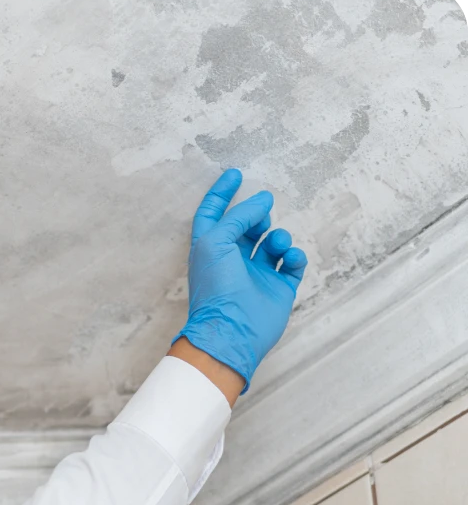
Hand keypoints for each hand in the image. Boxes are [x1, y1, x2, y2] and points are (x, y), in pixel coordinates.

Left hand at [174, 168, 308, 390]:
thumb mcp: (216, 242)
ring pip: (273, 242)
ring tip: (275, 244)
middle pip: (248, 226)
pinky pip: (293, 263)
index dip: (221, 193)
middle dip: (257, 217)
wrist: (232, 330)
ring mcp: (257, 275)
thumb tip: (262, 201)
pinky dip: (294, 255)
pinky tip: (288, 258)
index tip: (235, 174)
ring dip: (278, 236)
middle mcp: (233, 261)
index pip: (213, 214)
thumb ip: (237, 216)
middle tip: (261, 219)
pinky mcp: (279, 288)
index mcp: (210, 250)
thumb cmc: (216, 287)